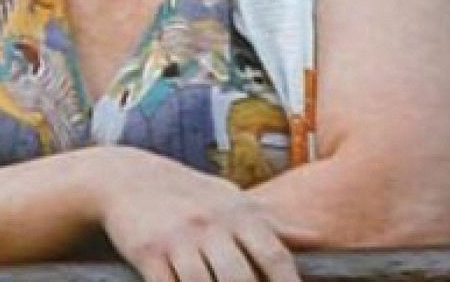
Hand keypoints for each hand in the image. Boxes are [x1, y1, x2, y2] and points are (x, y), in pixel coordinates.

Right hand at [93, 146, 305, 281]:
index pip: (273, 254)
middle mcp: (211, 224)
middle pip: (239, 278)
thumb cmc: (192, 195)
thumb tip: (321, 238)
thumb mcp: (234, 200)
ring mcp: (178, 238)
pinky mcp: (148, 252)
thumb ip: (275, 223)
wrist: (128, 178)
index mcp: (238, 213)